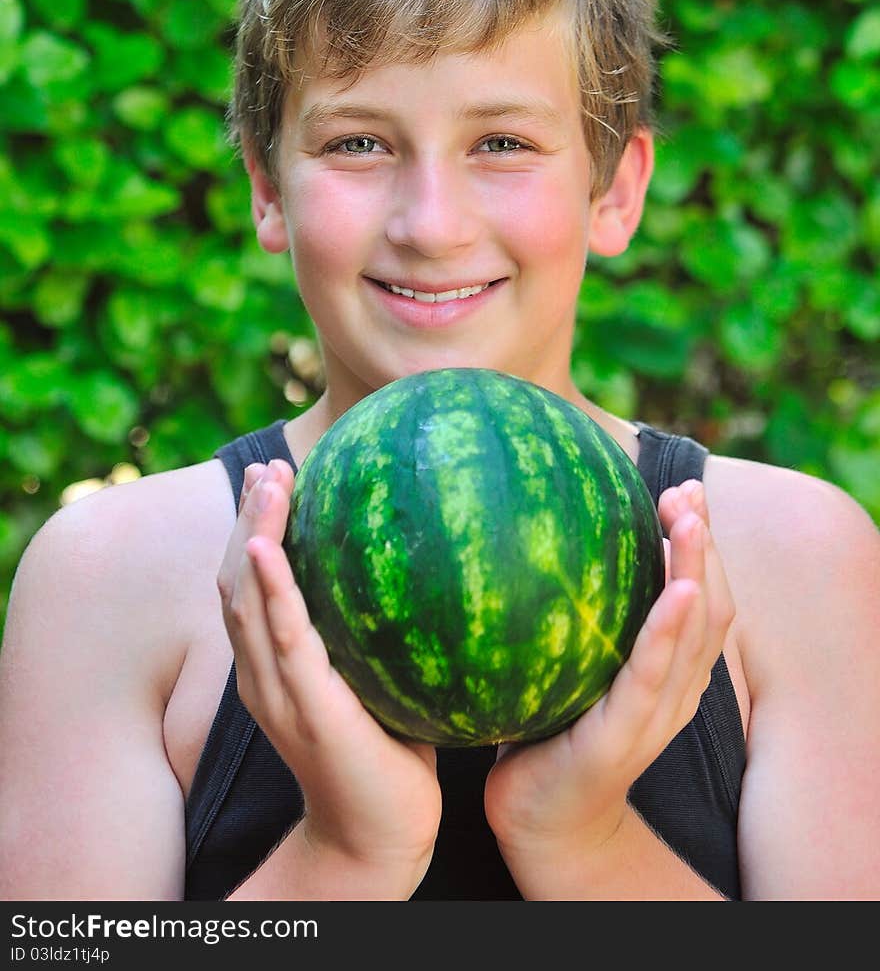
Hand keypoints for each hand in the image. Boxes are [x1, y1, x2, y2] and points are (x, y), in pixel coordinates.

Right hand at [217, 460, 441, 887]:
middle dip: (248, 519)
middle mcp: (263, 675)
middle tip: (267, 467)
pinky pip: (281, 637)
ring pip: (247, 599)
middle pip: (236, 582)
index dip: (253, 532)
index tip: (271, 481)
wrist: (380, 838)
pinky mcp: (305, 707)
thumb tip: (429, 569)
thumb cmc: (389, 758)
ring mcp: (277, 691)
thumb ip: (382, 634)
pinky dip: (269, 588)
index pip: (250, 589)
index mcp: (275, 668)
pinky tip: (266, 547)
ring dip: (253, 534)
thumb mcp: (379, 682)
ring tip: (267, 484)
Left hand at [484, 479, 734, 876]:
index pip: (701, 594)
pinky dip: (669, 630)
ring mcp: (656, 713)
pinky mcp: (624, 736)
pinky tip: (675, 592)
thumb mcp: (568, 659)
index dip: (702, 542)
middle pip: (711, 604)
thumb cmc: (547, 728)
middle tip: (690, 491)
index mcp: (668, 668)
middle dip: (705, 544)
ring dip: (697, 571)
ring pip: (695, 633)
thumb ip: (572, 608)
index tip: (687, 490)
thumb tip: (532, 527)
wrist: (540, 819)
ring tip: (689, 521)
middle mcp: (675, 687)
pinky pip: (652, 675)